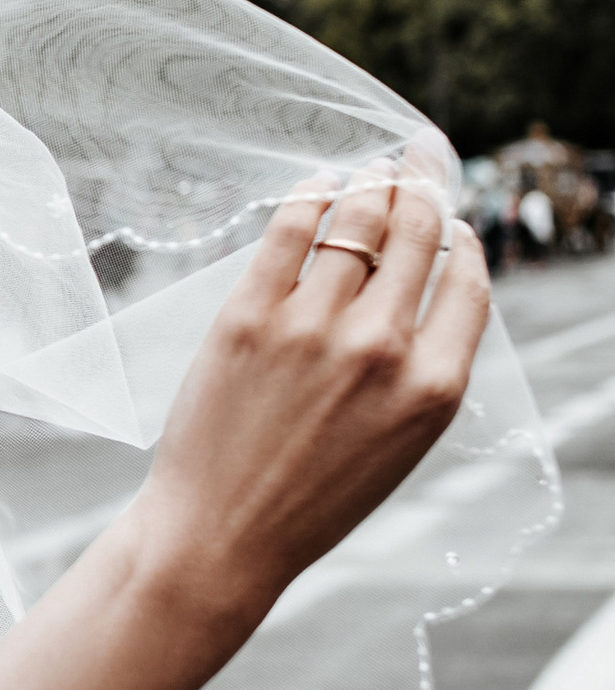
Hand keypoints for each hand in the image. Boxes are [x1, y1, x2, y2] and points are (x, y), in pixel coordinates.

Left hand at [132, 166, 490, 640]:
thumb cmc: (312, 496)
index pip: (469, 282)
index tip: (453, 221)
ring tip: (376, 163)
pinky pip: (291, 229)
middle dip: (426, 182)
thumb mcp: (399, 442)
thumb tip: (426, 283)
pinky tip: (321, 182)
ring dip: (374, 180)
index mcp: (434, 387)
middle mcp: (382, 349)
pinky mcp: (249, 315)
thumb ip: (421, 366)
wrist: (221, 535)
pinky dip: (312, 194)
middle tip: (423, 153)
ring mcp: (314, 327)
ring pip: (358, 221)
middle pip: (418, 234)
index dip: (463, 241)